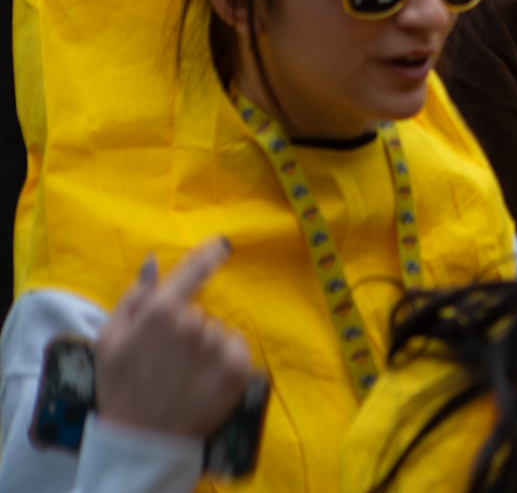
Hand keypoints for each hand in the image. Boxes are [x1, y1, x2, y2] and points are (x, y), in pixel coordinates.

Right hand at [95, 238, 252, 438]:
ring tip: (183, 375)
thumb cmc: (119, 388)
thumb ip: (133, 298)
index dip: (208, 255)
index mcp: (161, 313)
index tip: (222, 244)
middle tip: (167, 360)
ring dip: (206, 347)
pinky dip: (225, 360)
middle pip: (200, 312)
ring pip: (218, 332)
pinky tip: (203, 380)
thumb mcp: (109, 341)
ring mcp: (218, 346)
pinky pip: (236, 348)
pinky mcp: (239, 368)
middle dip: (187, 329)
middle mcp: (194, 324)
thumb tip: (153, 264)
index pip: (193, 272)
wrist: (142, 440)